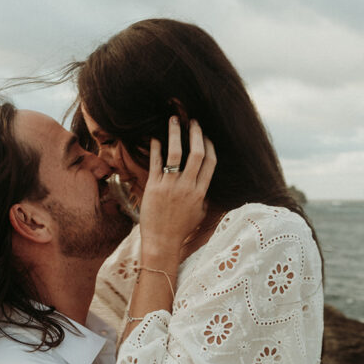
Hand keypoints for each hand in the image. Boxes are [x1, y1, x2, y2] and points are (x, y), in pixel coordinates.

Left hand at [138, 117, 215, 266]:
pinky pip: (155, 162)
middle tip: (193, 122)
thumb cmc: (181, 230)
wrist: (162, 242)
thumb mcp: (199, 214)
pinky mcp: (154, 187)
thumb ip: (204, 197)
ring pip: (176, 153)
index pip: (210, 163)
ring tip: (173, 120)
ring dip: (176, 133)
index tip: (206, 135)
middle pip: (197, 154)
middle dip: (196, 133)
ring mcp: (170, 186)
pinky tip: (155, 137)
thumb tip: (206, 185)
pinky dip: (156, 147)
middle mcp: (187, 187)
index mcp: (201, 192)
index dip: (209, 145)